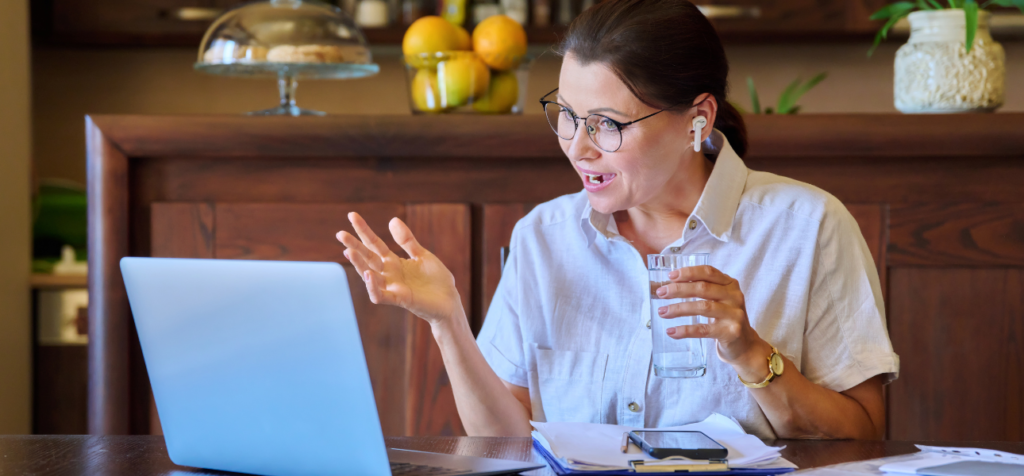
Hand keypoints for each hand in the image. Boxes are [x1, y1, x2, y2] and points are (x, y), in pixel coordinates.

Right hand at [336, 212, 462, 326]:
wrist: (450, 301)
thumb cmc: (436, 280)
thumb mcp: (422, 254)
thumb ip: (407, 240)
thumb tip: (392, 220)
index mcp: (394, 262)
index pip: (374, 244)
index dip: (363, 230)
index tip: (352, 215)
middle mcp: (389, 274)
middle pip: (368, 258)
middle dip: (354, 246)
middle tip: (340, 233)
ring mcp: (393, 286)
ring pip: (370, 275)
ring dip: (359, 264)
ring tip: (348, 251)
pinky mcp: (400, 298)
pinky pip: (381, 295)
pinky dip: (373, 287)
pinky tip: (368, 275)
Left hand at [654, 265, 769, 378]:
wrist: (745, 345)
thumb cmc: (725, 319)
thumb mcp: (719, 300)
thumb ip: (703, 290)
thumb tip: (670, 286)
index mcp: (730, 284)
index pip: (708, 272)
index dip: (688, 272)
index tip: (670, 276)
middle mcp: (735, 297)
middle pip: (703, 288)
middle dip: (678, 289)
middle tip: (661, 293)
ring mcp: (734, 315)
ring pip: (702, 307)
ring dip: (678, 309)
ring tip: (662, 312)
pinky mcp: (730, 332)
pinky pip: (703, 329)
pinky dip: (685, 330)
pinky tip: (672, 331)